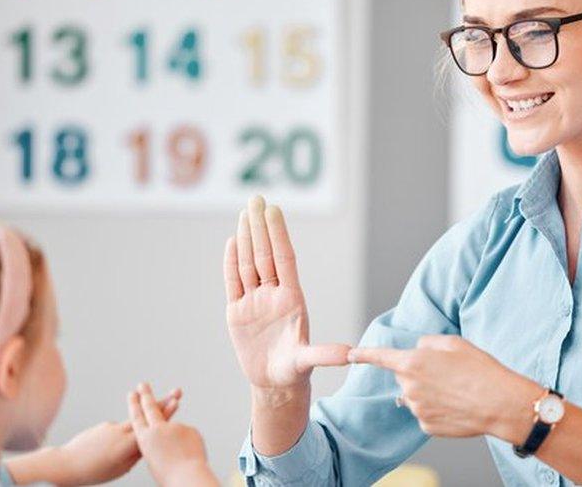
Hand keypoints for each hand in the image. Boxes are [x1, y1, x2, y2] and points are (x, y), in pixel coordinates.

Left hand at [4, 389, 180, 485]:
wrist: (67, 464)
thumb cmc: (95, 472)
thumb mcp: (121, 468)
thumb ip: (135, 453)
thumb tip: (146, 443)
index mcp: (127, 445)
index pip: (152, 426)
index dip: (166, 413)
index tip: (177, 401)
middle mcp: (121, 431)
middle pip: (146, 414)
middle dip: (162, 402)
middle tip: (177, 391)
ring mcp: (111, 426)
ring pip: (132, 420)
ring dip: (142, 415)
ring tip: (144, 425)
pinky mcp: (103, 425)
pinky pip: (117, 430)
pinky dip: (118, 437)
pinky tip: (107, 450)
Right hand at [127, 383, 218, 486]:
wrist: (187, 479)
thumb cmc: (168, 476)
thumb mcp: (153, 460)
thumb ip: (151, 444)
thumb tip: (154, 437)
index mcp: (144, 439)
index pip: (137, 417)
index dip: (134, 404)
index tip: (132, 393)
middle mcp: (157, 430)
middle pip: (150, 408)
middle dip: (146, 395)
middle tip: (143, 384)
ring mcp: (174, 427)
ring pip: (174, 429)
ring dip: (176, 439)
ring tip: (175, 434)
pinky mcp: (189, 429)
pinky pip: (187, 439)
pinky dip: (187, 448)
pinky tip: (189, 457)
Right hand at [224, 196, 349, 390]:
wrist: (274, 384)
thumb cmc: (294, 370)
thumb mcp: (308, 361)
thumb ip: (324, 354)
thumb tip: (349, 354)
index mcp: (291, 298)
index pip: (283, 258)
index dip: (278, 234)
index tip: (274, 210)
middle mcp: (273, 294)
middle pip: (264, 254)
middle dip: (260, 227)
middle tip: (256, 198)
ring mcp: (254, 301)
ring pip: (248, 263)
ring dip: (246, 238)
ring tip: (245, 212)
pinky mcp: (237, 312)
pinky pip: (233, 281)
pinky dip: (231, 261)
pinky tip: (233, 240)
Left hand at [347, 335, 541, 439]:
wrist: (500, 404)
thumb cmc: (480, 370)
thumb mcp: (454, 343)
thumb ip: (427, 343)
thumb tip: (418, 350)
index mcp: (413, 362)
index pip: (381, 357)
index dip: (364, 354)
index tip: (352, 355)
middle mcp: (409, 387)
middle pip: (404, 376)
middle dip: (418, 372)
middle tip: (447, 373)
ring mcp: (417, 408)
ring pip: (414, 395)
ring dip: (428, 391)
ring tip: (456, 390)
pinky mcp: (426, 426)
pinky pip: (425, 413)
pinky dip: (437, 409)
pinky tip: (456, 406)